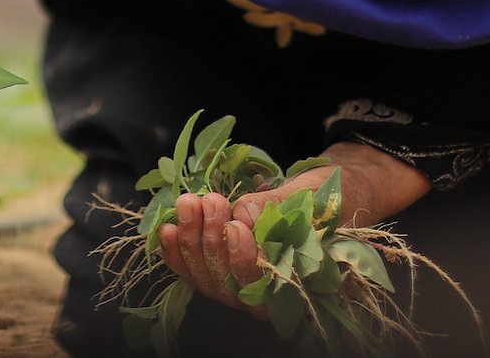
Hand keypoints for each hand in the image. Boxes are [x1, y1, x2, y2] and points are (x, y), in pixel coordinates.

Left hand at [157, 141, 429, 313]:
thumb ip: (276, 208)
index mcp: (295, 285)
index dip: (245, 261)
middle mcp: (264, 296)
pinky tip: (167, 228)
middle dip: (213, 240)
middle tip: (210, 200)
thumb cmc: (323, 197)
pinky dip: (176, 251)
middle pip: (229, 283)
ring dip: (191, 239)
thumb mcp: (308, 196)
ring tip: (189, 202)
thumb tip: (244, 214)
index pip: (264, 287)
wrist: (320, 194)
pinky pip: (191, 270)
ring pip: (206, 278)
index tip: (236, 225)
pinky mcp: (218, 270)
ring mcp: (237, 285)